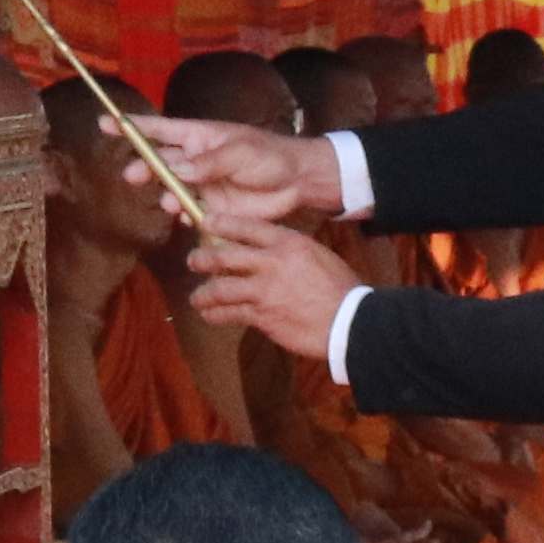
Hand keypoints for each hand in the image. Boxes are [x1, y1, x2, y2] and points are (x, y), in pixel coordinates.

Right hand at [136, 115, 343, 225]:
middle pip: (158, 162)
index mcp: (198, 136)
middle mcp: (193, 160)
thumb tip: (178, 171)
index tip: (106, 123)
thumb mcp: (240, 152)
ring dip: (165, 195)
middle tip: (134, 176)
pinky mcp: (210, 207)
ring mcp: (200, 184)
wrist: (296, 182)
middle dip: (143, 168)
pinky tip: (187, 215)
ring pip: (170, 189)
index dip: (132, 127)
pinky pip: (187, 212)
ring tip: (171, 201)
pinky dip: (183, 214)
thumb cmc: (269, 156)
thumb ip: (208, 163)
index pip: (159, 129)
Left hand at [185, 216, 359, 362]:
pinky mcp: (262, 316)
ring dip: (203, 293)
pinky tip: (210, 315)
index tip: (206, 222)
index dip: (222, 223)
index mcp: (288, 243)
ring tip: (197, 297)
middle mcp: (272, 263)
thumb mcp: (317, 255)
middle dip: (202, 258)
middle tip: (193, 260)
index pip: (246, 227)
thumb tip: (269, 250)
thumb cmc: (340, 287)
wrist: (349, 320)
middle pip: (224, 256)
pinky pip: (230, 314)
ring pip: (220, 288)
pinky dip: (216, 315)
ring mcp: (264, 291)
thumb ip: (290, 250)